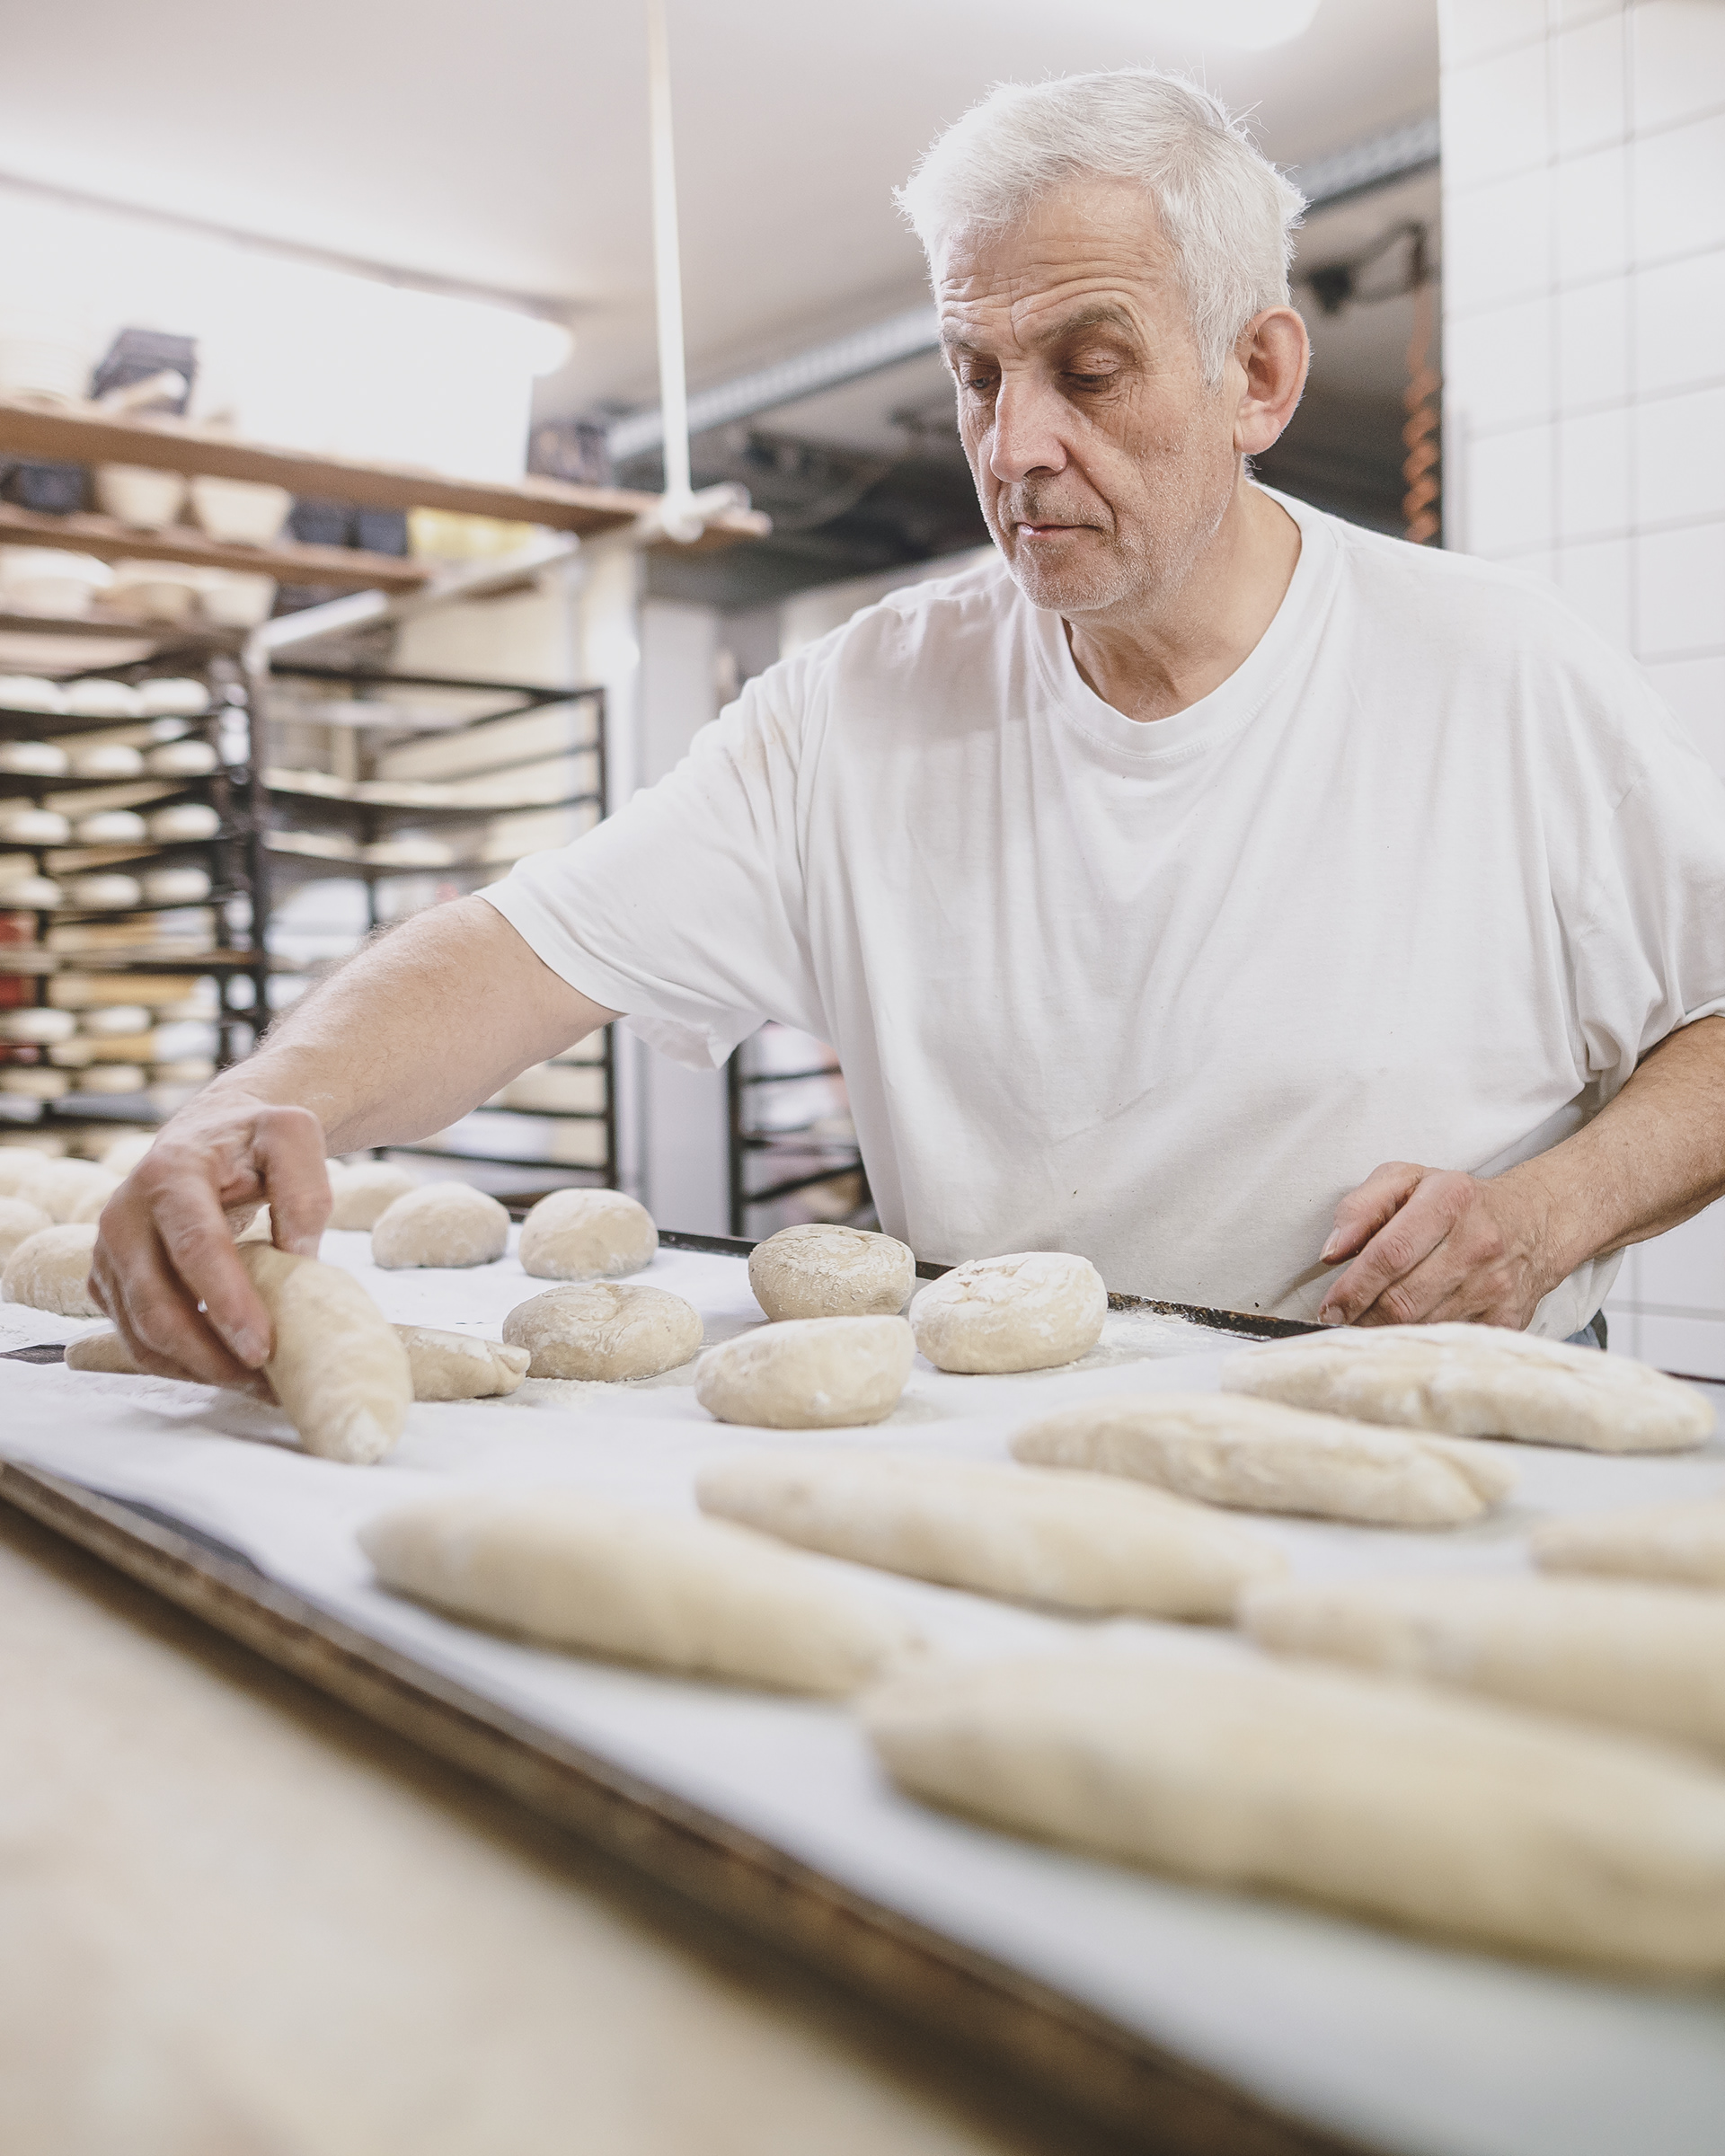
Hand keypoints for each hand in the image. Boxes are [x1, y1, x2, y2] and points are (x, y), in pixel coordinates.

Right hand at [89, 1092, 332, 1385]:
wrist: (211, 1133)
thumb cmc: (256, 1137)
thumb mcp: (293, 1136)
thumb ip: (304, 1189)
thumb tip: (299, 1260)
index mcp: (169, 1175)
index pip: (194, 1248)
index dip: (226, 1303)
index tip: (263, 1347)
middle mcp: (124, 1215)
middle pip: (156, 1304)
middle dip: (209, 1353)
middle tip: (264, 1379)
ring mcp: (108, 1252)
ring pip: (141, 1333)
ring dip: (197, 1368)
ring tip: (256, 1384)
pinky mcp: (109, 1281)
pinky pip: (138, 1338)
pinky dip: (181, 1364)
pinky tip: (228, 1372)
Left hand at [1315, 1161, 1558, 1330]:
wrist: (1535, 1222)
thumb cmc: (1457, 1202)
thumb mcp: (1406, 1180)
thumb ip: (1360, 1207)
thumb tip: (1332, 1252)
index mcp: (1450, 1200)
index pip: (1389, 1253)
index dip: (1353, 1287)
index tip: (1329, 1307)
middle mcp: (1477, 1243)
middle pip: (1403, 1299)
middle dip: (1362, 1317)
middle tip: (1339, 1323)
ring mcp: (1496, 1285)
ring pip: (1423, 1326)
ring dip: (1386, 1334)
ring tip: (1365, 1327)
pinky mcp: (1507, 1318)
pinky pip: (1449, 1342)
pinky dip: (1419, 1345)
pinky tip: (1403, 1338)